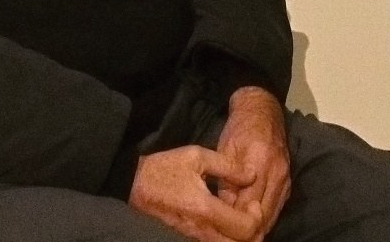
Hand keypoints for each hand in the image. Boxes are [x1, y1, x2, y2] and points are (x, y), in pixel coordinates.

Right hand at [128, 145, 261, 241]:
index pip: (244, 228)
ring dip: (238, 236)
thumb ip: (229, 166)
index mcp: (205, 209)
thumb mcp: (197, 156)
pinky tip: (226, 220)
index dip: (256, 217)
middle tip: (251, 211)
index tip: (252, 202)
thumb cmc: (165, 168)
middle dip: (252, 231)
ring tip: (240, 215)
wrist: (133, 185)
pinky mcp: (187, 238)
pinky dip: (226, 237)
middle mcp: (201, 229)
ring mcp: (193, 237)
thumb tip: (252, 175)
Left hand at [214, 87, 290, 241]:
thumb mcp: (225, 152)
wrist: (263, 111)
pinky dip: (267, 219)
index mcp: (258, 163)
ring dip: (259, 228)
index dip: (235, 222)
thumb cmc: (240, 129)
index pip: (247, 205)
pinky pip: (278, 207)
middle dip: (249, 232)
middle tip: (234, 240)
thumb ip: (226, 182)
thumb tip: (223, 211)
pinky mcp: (288, 180)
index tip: (224, 233)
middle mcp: (276, 173)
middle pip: (264, 215)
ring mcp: (285, 177)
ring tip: (243, 238)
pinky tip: (256, 226)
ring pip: (273, 214)